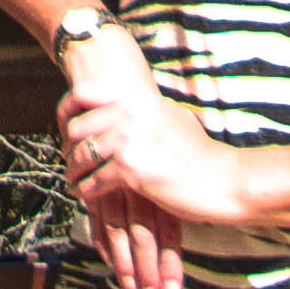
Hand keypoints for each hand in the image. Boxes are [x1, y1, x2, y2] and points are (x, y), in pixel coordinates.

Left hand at [58, 72, 248, 250]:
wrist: (224, 179)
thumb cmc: (199, 153)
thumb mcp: (171, 117)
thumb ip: (145, 110)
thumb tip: (123, 104)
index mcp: (137, 98)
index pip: (84, 95)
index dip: (69, 111)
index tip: (66, 128)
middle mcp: (128, 114)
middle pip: (77, 128)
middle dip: (70, 146)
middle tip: (70, 159)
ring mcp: (128, 141)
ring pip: (82, 156)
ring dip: (74, 171)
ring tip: (73, 179)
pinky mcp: (130, 171)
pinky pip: (93, 181)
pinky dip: (86, 189)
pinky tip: (85, 194)